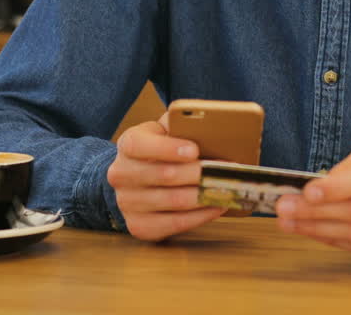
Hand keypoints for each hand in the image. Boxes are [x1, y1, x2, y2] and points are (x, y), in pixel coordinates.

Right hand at [106, 112, 225, 240]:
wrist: (137, 178)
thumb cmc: (161, 149)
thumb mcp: (165, 130)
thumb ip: (180, 124)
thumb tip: (208, 125)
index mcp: (128, 144)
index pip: (140, 145)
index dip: (168, 148)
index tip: (194, 150)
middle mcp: (121, 174)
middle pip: (164, 175)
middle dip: (199, 173)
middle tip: (226, 171)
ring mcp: (127, 203)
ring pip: (174, 201)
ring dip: (205, 195)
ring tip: (229, 189)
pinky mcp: (139, 226)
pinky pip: (175, 223)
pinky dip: (201, 216)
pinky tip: (218, 206)